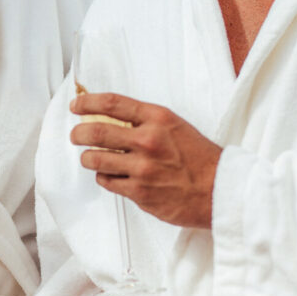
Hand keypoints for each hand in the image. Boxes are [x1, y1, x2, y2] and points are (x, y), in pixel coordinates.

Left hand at [70, 93, 221, 228]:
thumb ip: (144, 121)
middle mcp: (148, 141)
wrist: (220, 190)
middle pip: (96, 132)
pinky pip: (107, 182)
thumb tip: (108, 117)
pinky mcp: (140, 192)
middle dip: (78, 133)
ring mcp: (142, 168)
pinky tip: (111, 176)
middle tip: (76, 135)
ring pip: (95, 159)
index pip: (112, 103)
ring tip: (89, 157)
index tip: (76, 105)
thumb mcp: (174, 126)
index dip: (87, 102)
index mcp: (158, 119)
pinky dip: (104, 178)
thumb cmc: (198, 158)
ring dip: (87, 158)